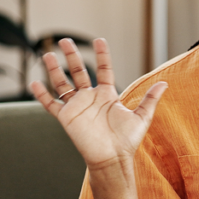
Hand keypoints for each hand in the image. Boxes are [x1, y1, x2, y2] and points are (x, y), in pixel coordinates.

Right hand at [30, 38, 167, 170]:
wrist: (112, 158)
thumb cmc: (127, 140)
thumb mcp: (142, 116)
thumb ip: (150, 99)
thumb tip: (165, 83)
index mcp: (107, 95)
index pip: (104, 69)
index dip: (102, 55)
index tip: (99, 40)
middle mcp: (90, 98)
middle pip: (79, 72)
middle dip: (72, 56)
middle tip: (65, 40)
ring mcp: (77, 107)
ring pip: (62, 84)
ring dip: (54, 70)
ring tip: (46, 54)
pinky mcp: (66, 118)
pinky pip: (51, 104)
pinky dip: (42, 95)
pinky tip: (34, 83)